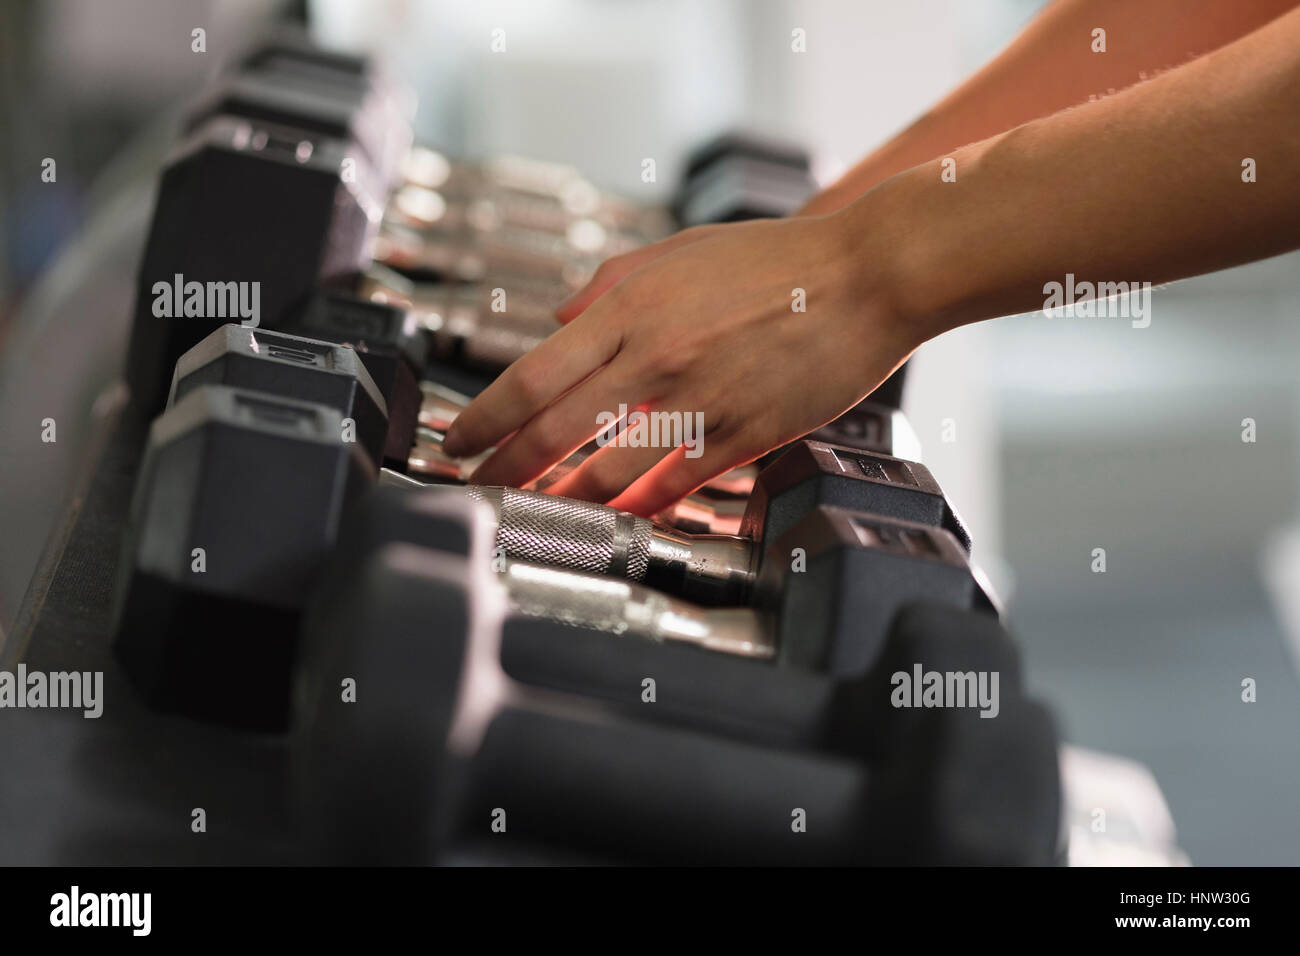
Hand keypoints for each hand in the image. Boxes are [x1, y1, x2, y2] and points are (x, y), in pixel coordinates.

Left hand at [442, 209, 915, 517]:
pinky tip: (610, 521)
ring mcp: (700, 400)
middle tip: (473, 493)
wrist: (865, 275)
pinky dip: (635, 509)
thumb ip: (607, 283)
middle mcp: (655, 355)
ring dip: (560, 500)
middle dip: (503, 470)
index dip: (485, 418)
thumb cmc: (774, 259)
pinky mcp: (743, 434)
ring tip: (531, 515)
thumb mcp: (678, 250)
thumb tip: (556, 320)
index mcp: (630, 307)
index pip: (533, 375)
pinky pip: (674, 485)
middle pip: (555, 431)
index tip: (456, 443)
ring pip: (608, 470)